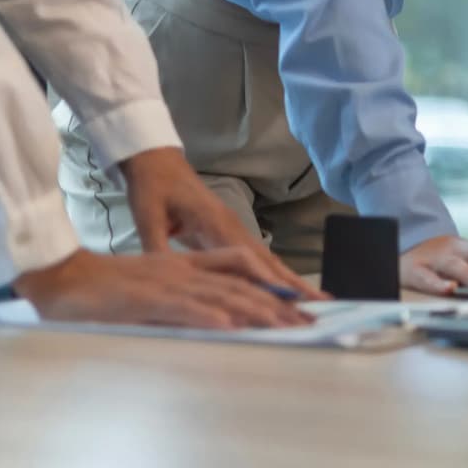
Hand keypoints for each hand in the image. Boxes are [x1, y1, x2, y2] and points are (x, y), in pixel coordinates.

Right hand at [13, 247, 312, 328]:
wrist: (61, 277)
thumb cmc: (103, 287)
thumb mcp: (151, 287)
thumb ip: (182, 298)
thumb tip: (216, 318)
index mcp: (184, 264)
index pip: (238, 269)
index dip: (271, 283)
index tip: (299, 302)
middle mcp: (181, 269)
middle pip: (239, 282)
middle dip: (276, 302)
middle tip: (306, 322)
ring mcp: (165, 280)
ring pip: (219, 293)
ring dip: (254, 310)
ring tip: (284, 325)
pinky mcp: (144, 295)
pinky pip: (182, 305)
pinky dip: (207, 314)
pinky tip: (230, 324)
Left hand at [119, 146, 321, 301]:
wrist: (157, 161)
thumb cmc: (152, 188)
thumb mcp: (148, 216)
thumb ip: (158, 248)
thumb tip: (165, 278)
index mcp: (214, 221)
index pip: (247, 257)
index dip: (269, 280)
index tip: (290, 301)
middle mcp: (231, 225)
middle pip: (268, 259)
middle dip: (294, 284)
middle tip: (320, 306)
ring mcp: (233, 227)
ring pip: (266, 259)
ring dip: (290, 281)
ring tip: (312, 303)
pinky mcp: (229, 232)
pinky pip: (255, 257)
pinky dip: (273, 275)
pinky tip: (282, 290)